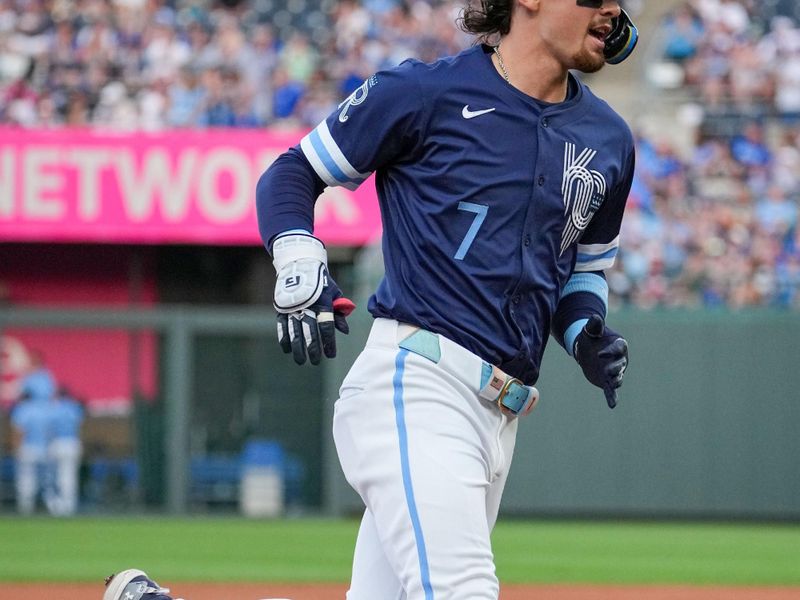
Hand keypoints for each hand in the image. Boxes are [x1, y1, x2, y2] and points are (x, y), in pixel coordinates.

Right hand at [272, 234, 355, 364]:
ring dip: (298, 348)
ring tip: (301, 361)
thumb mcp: (334, 292)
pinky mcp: (282, 307)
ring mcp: (293, 306)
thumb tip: (345, 331)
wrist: (300, 263)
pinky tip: (288, 350)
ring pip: (295, 331)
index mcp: (323, 302)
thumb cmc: (321, 280)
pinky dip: (284, 339)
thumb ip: (339, 311)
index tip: (331, 355)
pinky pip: (282, 326)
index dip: (329, 342)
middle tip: (316, 361)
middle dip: (313, 349)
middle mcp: (307, 305)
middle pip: (310, 332)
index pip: (326, 326)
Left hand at [573, 314, 627, 408]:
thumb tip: (594, 317)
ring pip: (617, 377)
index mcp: (619, 344)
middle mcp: (620, 359)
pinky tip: (612, 405)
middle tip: (607, 371)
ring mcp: (614, 371)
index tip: (599, 353)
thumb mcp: (591, 330)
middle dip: (615, 368)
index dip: (611, 351)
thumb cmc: (591, 337)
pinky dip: (612, 397)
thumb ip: (594, 325)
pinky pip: (611, 390)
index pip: (619, 348)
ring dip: (615, 380)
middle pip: (621, 364)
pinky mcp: (607, 381)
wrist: (587, 348)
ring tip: (613, 384)